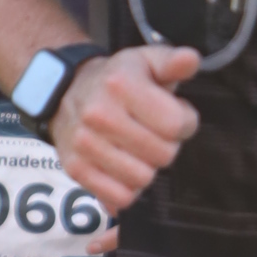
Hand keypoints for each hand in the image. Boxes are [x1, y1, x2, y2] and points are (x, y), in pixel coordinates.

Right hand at [54, 42, 200, 210]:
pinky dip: (128, 188)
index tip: (175, 115)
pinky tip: (125, 167)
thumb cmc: (117, 80)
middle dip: (167, 146)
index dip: (185, 123)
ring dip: (148, 168)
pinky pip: (121, 196)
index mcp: (121, 85)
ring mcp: (85, 143)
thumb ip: (173, 62)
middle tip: (154, 133)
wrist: (66, 92)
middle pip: (163, 155)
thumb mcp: (146, 61)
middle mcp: (99, 114)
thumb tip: (191, 59)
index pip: (176, 124)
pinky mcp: (76, 168)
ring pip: (143, 178)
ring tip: (138, 149)